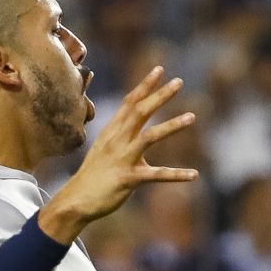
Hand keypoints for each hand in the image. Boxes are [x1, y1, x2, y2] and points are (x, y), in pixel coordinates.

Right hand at [40, 67, 198, 242]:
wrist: (76, 200)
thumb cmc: (94, 174)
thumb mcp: (105, 148)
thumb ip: (120, 134)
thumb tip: (131, 123)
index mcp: (112, 132)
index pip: (130, 103)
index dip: (145, 86)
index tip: (159, 70)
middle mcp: (117, 140)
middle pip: (140, 112)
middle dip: (159, 96)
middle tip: (179, 81)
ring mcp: (122, 158)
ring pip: (150, 136)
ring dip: (172, 126)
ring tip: (192, 117)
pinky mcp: (128, 179)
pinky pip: (156, 175)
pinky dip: (176, 175)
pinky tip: (194, 174)